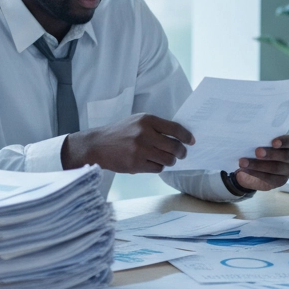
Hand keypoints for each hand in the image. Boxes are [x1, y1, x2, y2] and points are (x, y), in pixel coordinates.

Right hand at [61, 114, 193, 172]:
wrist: (97, 145)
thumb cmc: (120, 133)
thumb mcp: (137, 121)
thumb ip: (156, 127)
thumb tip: (178, 138)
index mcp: (147, 120)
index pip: (175, 128)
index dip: (186, 136)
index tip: (191, 141)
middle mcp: (144, 134)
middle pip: (174, 146)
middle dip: (181, 152)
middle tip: (182, 154)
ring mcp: (140, 150)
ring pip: (168, 160)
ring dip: (170, 161)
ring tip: (167, 159)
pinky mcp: (135, 164)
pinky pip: (157, 168)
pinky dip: (158, 167)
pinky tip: (153, 163)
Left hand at [232, 134, 288, 191]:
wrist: (253, 169)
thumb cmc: (259, 151)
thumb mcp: (259, 144)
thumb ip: (259, 140)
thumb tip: (248, 139)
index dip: (284, 141)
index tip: (273, 142)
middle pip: (286, 156)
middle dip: (271, 154)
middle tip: (257, 152)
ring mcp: (288, 170)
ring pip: (277, 168)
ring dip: (259, 165)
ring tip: (244, 163)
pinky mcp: (281, 181)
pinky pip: (270, 178)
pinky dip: (257, 174)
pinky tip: (246, 170)